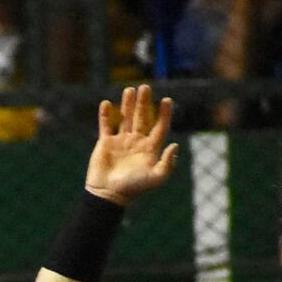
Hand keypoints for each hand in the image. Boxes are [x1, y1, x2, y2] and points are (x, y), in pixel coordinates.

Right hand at [85, 82, 179, 205]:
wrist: (109, 194)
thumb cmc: (134, 187)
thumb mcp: (156, 178)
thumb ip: (167, 164)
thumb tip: (175, 145)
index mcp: (150, 148)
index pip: (159, 127)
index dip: (164, 114)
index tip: (167, 100)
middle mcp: (137, 142)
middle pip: (142, 118)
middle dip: (144, 103)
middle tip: (145, 87)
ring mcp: (121, 141)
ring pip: (125, 118)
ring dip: (127, 104)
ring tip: (129, 90)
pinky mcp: (106, 143)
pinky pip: (106, 125)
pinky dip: (105, 114)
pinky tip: (106, 103)